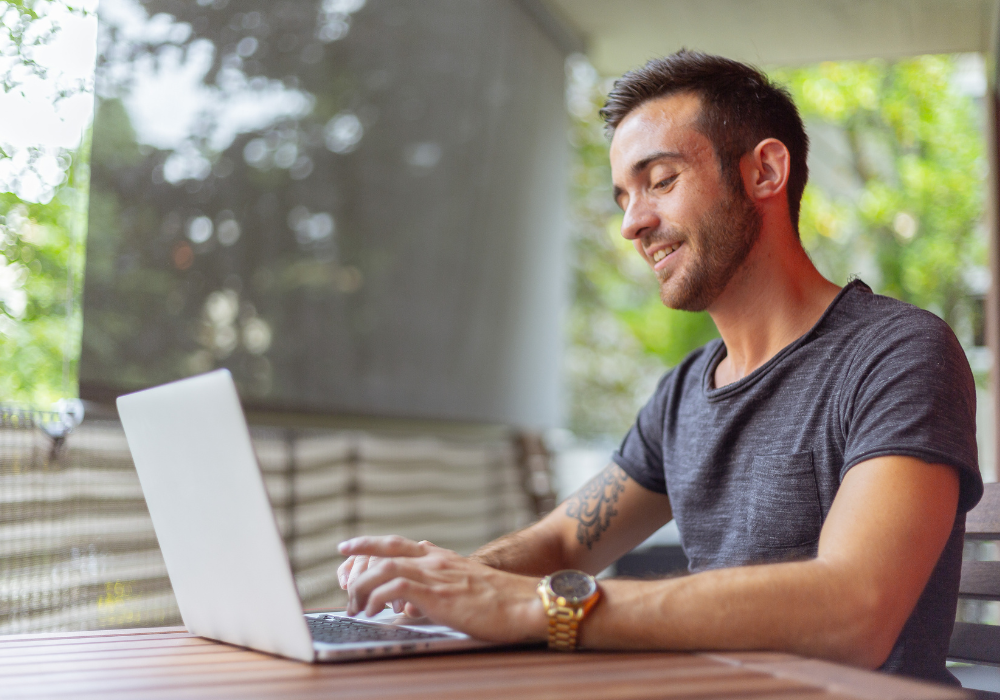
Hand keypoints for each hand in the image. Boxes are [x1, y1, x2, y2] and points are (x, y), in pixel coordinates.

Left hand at [338, 535, 547, 642]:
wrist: (529, 603)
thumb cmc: (507, 602)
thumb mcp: (471, 586)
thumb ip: (447, 585)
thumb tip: (425, 597)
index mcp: (444, 558)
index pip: (399, 544)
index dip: (370, 544)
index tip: (348, 547)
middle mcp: (437, 561)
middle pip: (386, 552)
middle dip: (357, 562)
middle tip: (342, 583)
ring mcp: (437, 575)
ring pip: (384, 569)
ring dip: (363, 587)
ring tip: (355, 606)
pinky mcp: (437, 594)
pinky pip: (395, 589)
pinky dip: (377, 598)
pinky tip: (372, 612)